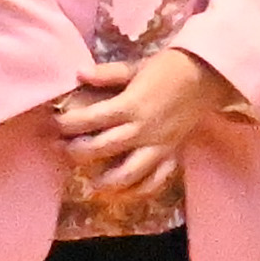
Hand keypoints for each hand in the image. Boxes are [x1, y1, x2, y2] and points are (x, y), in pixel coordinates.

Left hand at [50, 39, 243, 207]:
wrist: (207, 75)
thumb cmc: (169, 67)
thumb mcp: (137, 66)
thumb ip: (107, 73)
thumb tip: (79, 74)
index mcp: (130, 105)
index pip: (90, 119)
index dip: (66, 124)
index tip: (52, 125)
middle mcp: (141, 129)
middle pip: (101, 148)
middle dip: (76, 152)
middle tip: (61, 151)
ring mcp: (157, 146)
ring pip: (128, 173)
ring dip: (106, 181)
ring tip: (91, 183)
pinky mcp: (171, 154)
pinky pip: (155, 181)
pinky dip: (138, 191)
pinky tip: (122, 194)